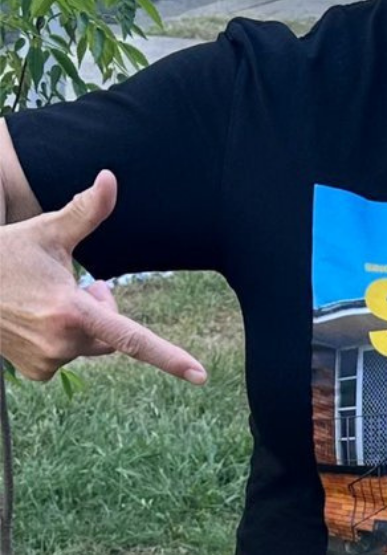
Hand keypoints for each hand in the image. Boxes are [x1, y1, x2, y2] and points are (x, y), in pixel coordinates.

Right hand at [0, 170, 205, 383]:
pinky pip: (70, 354)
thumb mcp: (48, 231)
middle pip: (113, 332)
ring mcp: (45, 362)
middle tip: (85, 281)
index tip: (200, 376)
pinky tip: (39, 318)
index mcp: (71, 312)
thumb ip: (86, 210)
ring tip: (53, 297)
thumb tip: (110, 177)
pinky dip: (65, 337)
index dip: (169, 357)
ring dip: (86, 321)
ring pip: (92, 343)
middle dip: (107, 307)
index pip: (132, 338)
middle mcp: (61, 343)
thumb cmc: (6, 255)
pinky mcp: (34, 372)